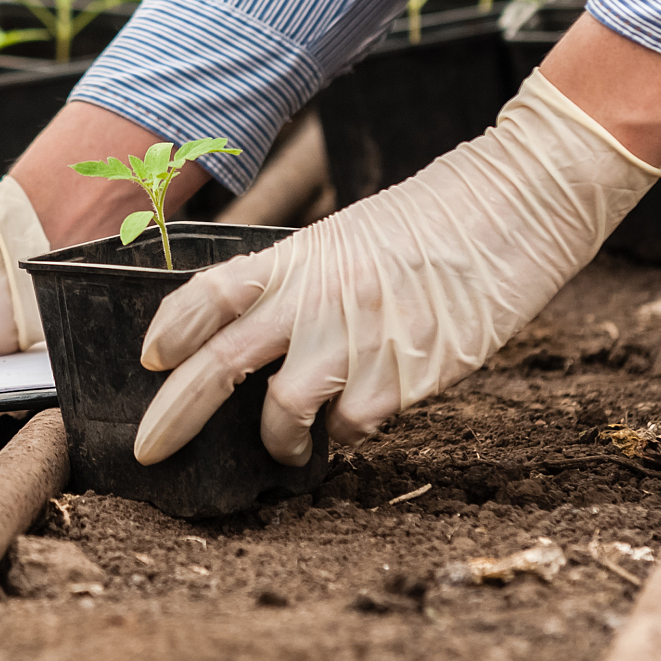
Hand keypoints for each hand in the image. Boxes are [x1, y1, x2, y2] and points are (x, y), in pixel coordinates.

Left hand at [133, 71, 660, 465]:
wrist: (512, 212)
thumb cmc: (428, 226)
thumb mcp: (344, 240)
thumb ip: (296, 286)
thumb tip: (252, 339)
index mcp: (296, 258)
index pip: (208, 292)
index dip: (169, 327)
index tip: (148, 359)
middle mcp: (314, 299)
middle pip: (221, 365)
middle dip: (174, 416)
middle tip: (149, 448)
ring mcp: (356, 341)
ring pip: (283, 412)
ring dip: (277, 441)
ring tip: (289, 447)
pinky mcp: (402, 378)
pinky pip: (351, 427)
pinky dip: (346, 434)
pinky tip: (360, 420)